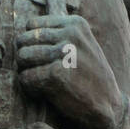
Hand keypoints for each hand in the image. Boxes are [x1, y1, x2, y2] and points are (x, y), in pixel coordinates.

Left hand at [16, 14, 125, 128]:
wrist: (107, 104)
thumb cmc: (88, 76)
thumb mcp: (81, 45)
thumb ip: (58, 34)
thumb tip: (23, 31)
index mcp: (75, 24)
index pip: (31, 25)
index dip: (30, 43)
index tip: (43, 58)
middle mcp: (70, 35)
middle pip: (23, 40)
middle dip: (25, 58)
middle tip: (38, 72)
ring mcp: (64, 54)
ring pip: (22, 57)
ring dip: (26, 72)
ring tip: (41, 81)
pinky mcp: (57, 74)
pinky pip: (25, 77)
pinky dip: (30, 88)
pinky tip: (45, 92)